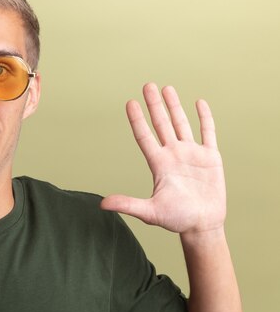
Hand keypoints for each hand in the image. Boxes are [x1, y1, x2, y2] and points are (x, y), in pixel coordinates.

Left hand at [101, 83, 225, 234]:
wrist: (202, 225)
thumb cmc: (176, 220)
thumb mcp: (150, 212)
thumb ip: (128, 204)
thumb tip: (102, 204)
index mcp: (159, 164)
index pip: (145, 136)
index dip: (137, 120)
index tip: (129, 103)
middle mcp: (173, 155)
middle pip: (161, 124)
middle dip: (154, 105)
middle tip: (147, 85)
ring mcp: (191, 154)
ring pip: (181, 124)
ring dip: (175, 106)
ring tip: (166, 88)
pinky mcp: (210, 158)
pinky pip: (208, 132)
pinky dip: (205, 118)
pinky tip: (198, 103)